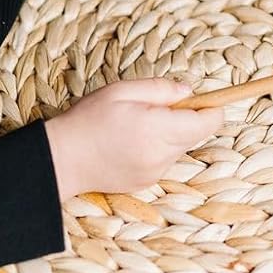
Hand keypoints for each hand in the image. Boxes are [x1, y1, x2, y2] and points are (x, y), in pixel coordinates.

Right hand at [45, 79, 222, 199]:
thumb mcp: (122, 90)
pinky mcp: (146, 182)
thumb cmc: (88, 120)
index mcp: (158, 129)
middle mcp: (162, 155)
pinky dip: (158, 148)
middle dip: (189, 118)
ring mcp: (155, 172)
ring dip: (172, 133)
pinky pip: (165, 160)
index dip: (212, 107)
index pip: (207, 122)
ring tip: (140, 124)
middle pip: (197, 134)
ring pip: (181, 147)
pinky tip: (132, 142)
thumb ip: (160, 89)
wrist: (61, 159)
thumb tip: (189, 91)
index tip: (204, 98)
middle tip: (160, 106)